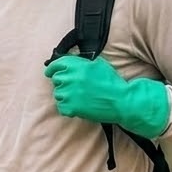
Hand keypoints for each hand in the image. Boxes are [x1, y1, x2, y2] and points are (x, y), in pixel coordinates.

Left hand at [44, 54, 169, 138]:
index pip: (55, 64)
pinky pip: (62, 107)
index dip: (52, 69)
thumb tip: (68, 63)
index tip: (50, 72)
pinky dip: (68, 108)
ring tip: (81, 97)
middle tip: (75, 87)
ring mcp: (68, 94)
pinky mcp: (70, 108)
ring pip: (58, 94)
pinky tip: (80, 106)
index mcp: (76, 65)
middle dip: (63, 83)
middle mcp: (70, 78)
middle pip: (56, 80)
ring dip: (66, 96)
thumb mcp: (97, 64)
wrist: (120, 101)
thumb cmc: (111, 82)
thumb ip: (80, 63)